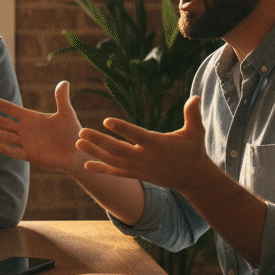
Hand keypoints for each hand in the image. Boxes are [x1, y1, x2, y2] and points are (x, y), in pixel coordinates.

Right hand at [0, 80, 83, 173]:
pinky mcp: (31, 155)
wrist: (77, 152)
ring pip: (6, 136)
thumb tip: (63, 81)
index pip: (11, 110)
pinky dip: (8, 150)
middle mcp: (25, 130)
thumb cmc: (72, 132)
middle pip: (3, 122)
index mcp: (31, 118)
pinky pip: (17, 152)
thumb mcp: (66, 112)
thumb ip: (61, 98)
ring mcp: (26, 143)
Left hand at [77, 96, 215, 192]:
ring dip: (94, 152)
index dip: (121, 128)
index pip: (136, 135)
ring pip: (113, 160)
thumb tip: (195, 97)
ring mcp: (139, 168)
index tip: (106, 121)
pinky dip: (101, 169)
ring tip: (78, 142)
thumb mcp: (196, 132)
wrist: (192, 178)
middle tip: (81, 131)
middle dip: (98, 141)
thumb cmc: (193, 150)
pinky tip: (86, 164)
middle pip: (117, 149)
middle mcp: (144, 157)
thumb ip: (193, 115)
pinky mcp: (136, 174)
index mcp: (156, 144)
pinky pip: (116, 173)